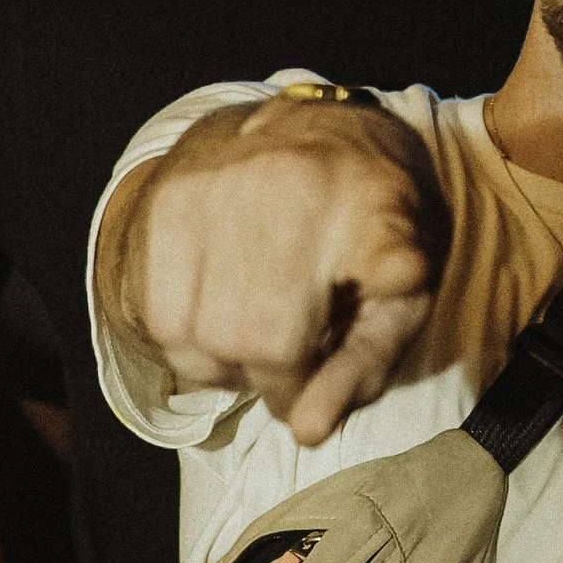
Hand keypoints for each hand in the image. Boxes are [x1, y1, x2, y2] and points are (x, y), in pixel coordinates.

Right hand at [114, 99, 451, 445]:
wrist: (309, 130)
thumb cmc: (365, 234)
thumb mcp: (401, 296)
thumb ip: (366, 367)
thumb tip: (308, 432)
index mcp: (377, 202)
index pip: (391, 251)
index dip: (394, 269)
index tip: (401, 274)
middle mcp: (294, 181)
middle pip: (267, 342)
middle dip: (282, 381)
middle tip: (299, 364)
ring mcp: (221, 186)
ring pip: (202, 341)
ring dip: (230, 365)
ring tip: (260, 332)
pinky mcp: (167, 200)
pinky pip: (160, 321)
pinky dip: (189, 343)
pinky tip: (221, 314)